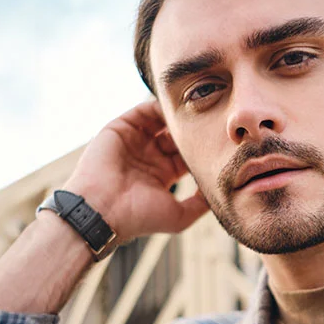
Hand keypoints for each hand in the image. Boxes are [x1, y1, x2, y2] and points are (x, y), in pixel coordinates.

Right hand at [62, 100, 208, 241]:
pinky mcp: (121, 128)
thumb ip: (200, 204)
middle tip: (214, 120)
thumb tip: (220, 190)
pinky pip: (144, 110)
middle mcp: (149, 156)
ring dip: (179, 116)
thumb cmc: (139, 217)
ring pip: (162, 121)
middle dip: (193, 128)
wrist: (102, 210)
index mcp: (162, 174)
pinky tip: (178, 107)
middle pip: (177, 135)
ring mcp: (135, 141)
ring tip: (198, 109)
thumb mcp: (178, 216)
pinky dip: (160, 105)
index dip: (203, 147)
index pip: (187, 154)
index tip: (221, 140)